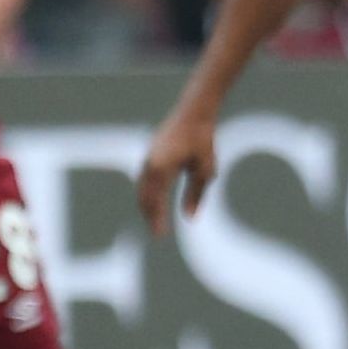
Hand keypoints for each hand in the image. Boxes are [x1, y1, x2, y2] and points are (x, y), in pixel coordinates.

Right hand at [136, 107, 219, 233]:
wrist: (193, 113)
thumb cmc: (202, 140)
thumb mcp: (205, 169)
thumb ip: (197, 194)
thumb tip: (190, 219)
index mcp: (161, 168)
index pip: (156, 201)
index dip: (157, 219)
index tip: (160, 236)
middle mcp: (149, 164)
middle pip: (144, 197)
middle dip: (150, 216)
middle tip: (158, 234)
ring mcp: (147, 158)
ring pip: (142, 189)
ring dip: (147, 206)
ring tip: (155, 221)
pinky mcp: (149, 155)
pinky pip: (144, 180)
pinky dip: (147, 194)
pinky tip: (154, 202)